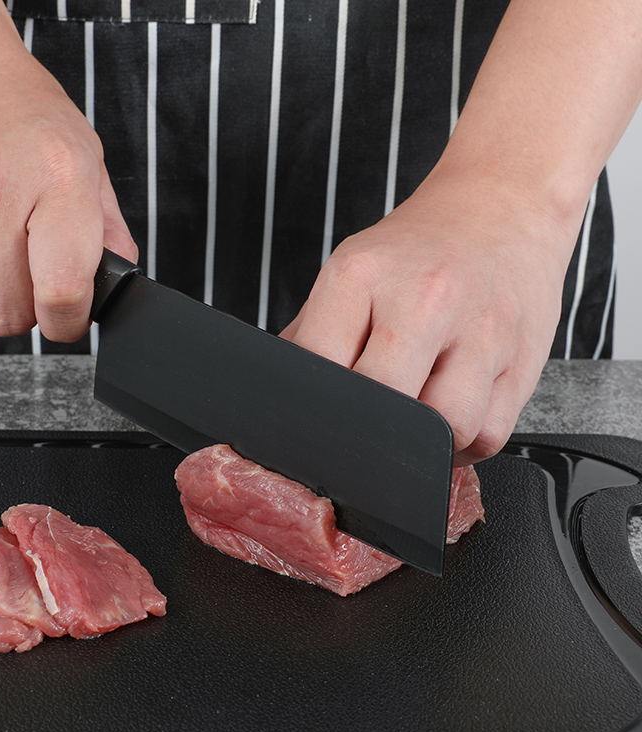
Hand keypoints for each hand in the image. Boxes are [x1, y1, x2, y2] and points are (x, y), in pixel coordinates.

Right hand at [0, 1, 135, 341]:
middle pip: (10, 317)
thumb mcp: (86, 158)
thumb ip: (108, 230)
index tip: (69, 316)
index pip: (61, 293)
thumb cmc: (19, 108)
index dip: (69, 321)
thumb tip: (115, 285)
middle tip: (33, 276)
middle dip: (29, 311)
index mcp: (55, 182)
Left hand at [281, 172, 575, 464]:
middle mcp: (424, 299)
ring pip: (448, 431)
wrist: (499, 208)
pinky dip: (465, 446)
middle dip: (369, 431)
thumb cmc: (417, 252)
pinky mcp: (524, 361)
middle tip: (367, 427)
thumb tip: (283, 401)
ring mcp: (481, 330)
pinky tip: (450, 423)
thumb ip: (312, 339)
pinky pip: (490, 436)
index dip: (314, 408)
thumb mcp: (350, 274)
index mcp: (362, 276)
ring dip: (426, 447)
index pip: (320, 367)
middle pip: (385, 403)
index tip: (316, 421)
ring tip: (415, 424)